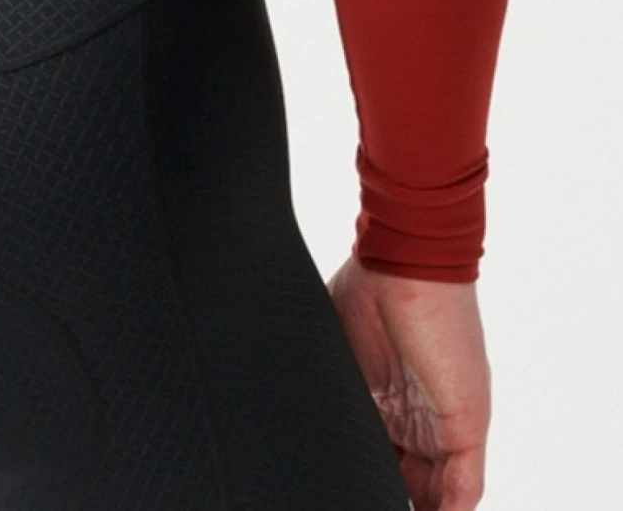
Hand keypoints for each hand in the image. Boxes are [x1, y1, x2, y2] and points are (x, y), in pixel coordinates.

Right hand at [327, 257, 490, 510]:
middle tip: (361, 505)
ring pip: (437, 493)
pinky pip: (464, 486)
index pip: (380, 460)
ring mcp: (442, 424)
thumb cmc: (364, 290)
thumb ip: (329, 387)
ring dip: (419, 509)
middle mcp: (416, 419)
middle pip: (409, 483)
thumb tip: (282, 414)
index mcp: (385, 404)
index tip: (342, 494)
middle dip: (389, 498)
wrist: (403, 261)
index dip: (367, 482)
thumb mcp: (334, 351)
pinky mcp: (465, 425)